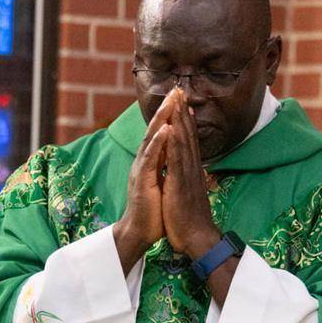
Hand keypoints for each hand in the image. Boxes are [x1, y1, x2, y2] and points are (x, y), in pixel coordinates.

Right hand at [113, 91, 175, 269]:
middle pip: (155, 130)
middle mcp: (145, 162)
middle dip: (166, 109)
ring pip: (152, 139)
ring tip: (170, 102)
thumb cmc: (154, 210)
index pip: (162, 133)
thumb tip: (175, 154)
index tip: (181, 98)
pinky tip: (165, 129)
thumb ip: (166, 166)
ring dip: (161, 119)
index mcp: (152, 162)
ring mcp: (142, 170)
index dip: (171, 116)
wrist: (140, 232)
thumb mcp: (164, 182)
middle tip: (176, 90)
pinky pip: (151, 158)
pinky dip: (158, 142)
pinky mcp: (142, 181)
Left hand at [160, 89, 220, 258]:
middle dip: (183, 111)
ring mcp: (188, 174)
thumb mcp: (190, 193)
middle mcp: (192, 167)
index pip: (189, 140)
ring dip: (180, 119)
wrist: (197, 238)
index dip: (185, 119)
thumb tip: (195, 171)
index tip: (182, 102)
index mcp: (192, 170)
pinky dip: (175, 142)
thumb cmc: (191, 219)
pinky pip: (177, 159)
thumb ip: (191, 178)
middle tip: (181, 90)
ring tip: (177, 100)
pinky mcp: (181, 183)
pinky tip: (171, 128)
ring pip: (184, 141)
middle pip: (188, 134)